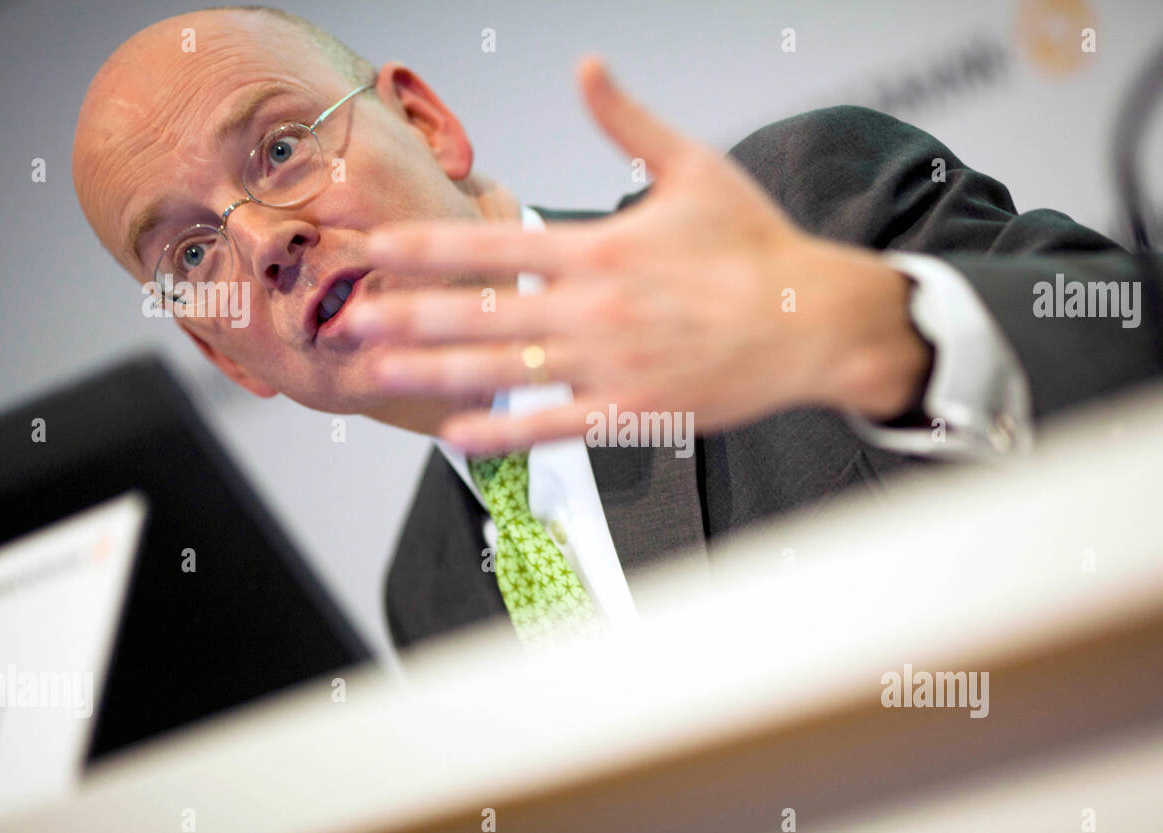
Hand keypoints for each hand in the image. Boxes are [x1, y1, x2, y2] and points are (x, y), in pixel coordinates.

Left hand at [342, 56, 930, 453]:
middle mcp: (593, 308)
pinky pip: (552, 427)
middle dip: (405, 314)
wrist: (814, 321)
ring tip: (377, 372)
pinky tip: (454, 437)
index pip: (491, 242)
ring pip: (502, 372)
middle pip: (479, 312)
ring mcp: (610, 364)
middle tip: (347, 317)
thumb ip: (627, 121)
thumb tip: (588, 66)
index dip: (425, 245)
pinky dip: (501, 434)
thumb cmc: (758, 248)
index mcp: (600, 246)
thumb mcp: (695, 167)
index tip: (374, 247)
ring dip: (432, 372)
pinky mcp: (633, 410)